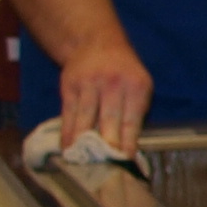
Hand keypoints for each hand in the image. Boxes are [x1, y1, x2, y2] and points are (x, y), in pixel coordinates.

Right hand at [56, 37, 154, 160]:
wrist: (96, 43)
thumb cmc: (123, 71)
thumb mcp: (139, 84)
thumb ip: (136, 110)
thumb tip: (129, 145)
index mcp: (136, 86)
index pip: (132, 119)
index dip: (128, 140)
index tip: (125, 158)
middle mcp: (113, 83)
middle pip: (109, 118)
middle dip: (106, 143)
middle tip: (104, 164)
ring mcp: (89, 84)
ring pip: (85, 117)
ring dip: (82, 142)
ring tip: (81, 160)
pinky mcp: (70, 86)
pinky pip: (68, 113)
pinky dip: (67, 132)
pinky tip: (67, 147)